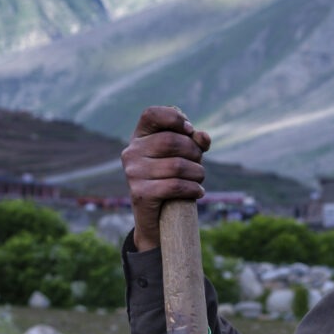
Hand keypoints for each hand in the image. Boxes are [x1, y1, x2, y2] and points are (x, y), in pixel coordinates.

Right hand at [124, 106, 209, 251]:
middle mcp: (131, 152)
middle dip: (194, 152)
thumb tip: (202, 137)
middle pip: (171, 141)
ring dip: (197, 173)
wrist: (156, 220)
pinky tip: (198, 192)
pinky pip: (174, 186)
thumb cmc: (171, 180)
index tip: (190, 131)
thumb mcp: (183, 157)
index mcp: (139, 137)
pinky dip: (193, 189)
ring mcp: (133, 173)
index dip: (174, 117)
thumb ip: (194, 142)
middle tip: (199, 164)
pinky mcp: (140, 194)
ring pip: (177, 166)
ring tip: (199, 179)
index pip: (152, 114)